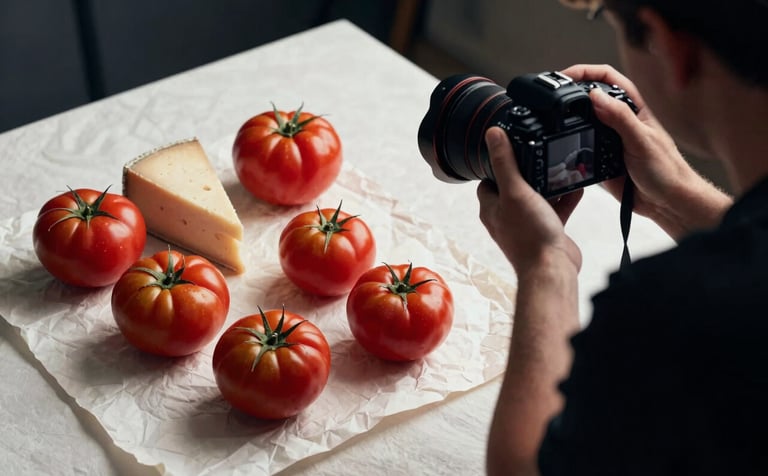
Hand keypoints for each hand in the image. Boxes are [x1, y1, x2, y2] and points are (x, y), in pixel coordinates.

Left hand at [477, 127, 582, 275]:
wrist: (552, 269)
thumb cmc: (529, 236)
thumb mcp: (516, 191)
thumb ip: (505, 163)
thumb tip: (493, 135)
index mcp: (492, 207)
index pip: (488, 180)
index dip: (497, 165)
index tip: (511, 149)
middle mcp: (507, 216)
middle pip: (515, 186)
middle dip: (528, 171)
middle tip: (540, 154)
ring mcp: (528, 224)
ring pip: (537, 197)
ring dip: (549, 183)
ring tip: (561, 166)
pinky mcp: (547, 231)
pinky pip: (556, 209)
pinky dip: (565, 198)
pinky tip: (577, 186)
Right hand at [561, 64, 731, 239]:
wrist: (665, 202)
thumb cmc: (666, 169)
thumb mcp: (642, 140)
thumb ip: (620, 117)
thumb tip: (595, 95)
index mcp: (633, 107)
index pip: (606, 78)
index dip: (584, 72)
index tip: (564, 77)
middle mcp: (618, 120)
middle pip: (588, 97)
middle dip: (569, 94)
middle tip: (551, 98)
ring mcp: (608, 139)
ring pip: (580, 123)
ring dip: (567, 122)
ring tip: (552, 122)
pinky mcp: (599, 158)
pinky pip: (579, 148)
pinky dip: (568, 147)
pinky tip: (562, 147)